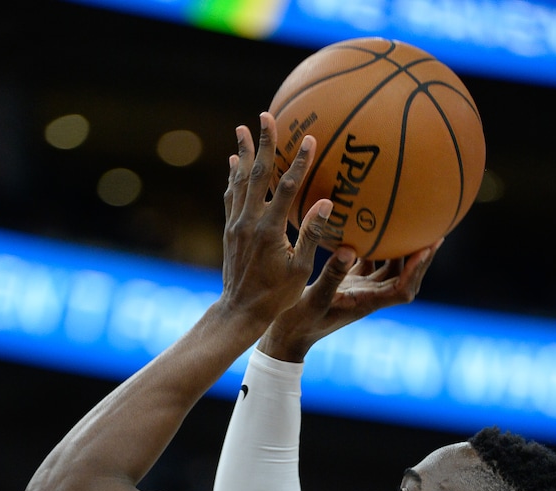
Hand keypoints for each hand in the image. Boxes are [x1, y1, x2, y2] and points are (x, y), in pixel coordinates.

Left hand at [220, 113, 333, 330]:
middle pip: (258, 174)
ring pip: (240, 180)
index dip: (300, 162)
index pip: (287, 187)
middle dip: (264, 143)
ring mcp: (236, 224)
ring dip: (243, 152)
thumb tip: (326, 203)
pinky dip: (232, 177)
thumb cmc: (276, 296)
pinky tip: (233, 163)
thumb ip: (312, 235)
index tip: (311, 138)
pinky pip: (230, 196)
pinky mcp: (229, 230)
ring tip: (243, 128)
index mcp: (270, 230)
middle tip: (266, 115)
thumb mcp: (299, 270)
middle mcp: (249, 221)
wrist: (240, 311)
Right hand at [258, 241, 442, 361]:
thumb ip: (331, 276)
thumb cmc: (298, 323)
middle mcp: (369, 296)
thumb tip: (349, 249)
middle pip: (405, 277)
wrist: (286, 336)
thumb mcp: (313, 299)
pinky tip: (375, 222)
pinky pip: (370, 262)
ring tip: (415, 223)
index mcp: (366, 303)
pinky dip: (378, 246)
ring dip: (404, 251)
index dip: (418, 270)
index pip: (403, 290)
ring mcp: (361, 289)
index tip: (428, 247)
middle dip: (421, 257)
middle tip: (436, 229)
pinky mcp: (349, 283)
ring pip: (390, 269)